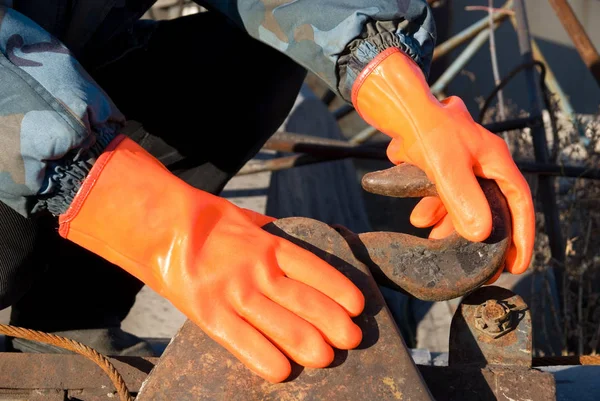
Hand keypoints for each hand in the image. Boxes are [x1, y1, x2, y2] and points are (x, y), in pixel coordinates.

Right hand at [58, 136, 364, 382]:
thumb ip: (265, 230)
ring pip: (280, 323)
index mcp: (267, 244)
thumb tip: (282, 233)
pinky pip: (241, 340)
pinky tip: (284, 371)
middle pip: (303, 299)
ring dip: (307, 342)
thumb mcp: (242, 218)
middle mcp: (256, 269)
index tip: (356, 305)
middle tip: (352, 338)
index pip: (313, 268)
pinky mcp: (209, 313)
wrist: (158, 224)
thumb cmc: (202, 219)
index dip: (337, 288)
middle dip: (332, 322)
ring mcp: (234, 292)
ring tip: (327, 357)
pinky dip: (264, 357)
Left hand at [352, 48, 534, 275]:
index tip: (518, 264)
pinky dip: (434, 210)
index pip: (519, 202)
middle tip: (479, 266)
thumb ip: (463, 199)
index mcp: (495, 161)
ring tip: (437, 244)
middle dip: (483, 237)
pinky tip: (419, 221)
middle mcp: (483, 164)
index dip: (522, 234)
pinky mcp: (443, 168)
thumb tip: (480, 233)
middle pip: (492, 208)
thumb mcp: (447, 166)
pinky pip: (444, 196)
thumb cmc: (427, 130)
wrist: (400, 110)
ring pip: (464, 204)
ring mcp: (463, 166)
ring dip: (451, 226)